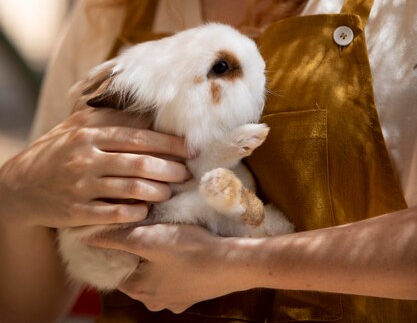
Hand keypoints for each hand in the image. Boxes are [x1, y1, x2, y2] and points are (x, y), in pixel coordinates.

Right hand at [0, 108, 191, 229]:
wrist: (22, 185)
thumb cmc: (59, 149)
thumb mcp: (78, 126)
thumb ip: (110, 118)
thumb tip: (147, 114)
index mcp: (89, 134)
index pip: (137, 137)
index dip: (168, 144)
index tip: (189, 149)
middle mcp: (86, 158)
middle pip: (139, 164)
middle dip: (169, 169)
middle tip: (186, 174)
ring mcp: (81, 187)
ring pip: (130, 189)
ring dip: (157, 191)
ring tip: (169, 192)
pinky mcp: (77, 212)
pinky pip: (114, 214)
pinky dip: (134, 212)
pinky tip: (145, 210)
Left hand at [87, 223, 251, 311]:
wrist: (232, 263)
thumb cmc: (189, 251)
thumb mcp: (148, 238)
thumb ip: (115, 237)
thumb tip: (83, 235)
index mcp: (139, 290)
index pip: (114, 267)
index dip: (114, 246)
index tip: (119, 226)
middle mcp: (154, 301)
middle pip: (135, 270)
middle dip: (137, 250)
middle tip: (142, 224)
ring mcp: (176, 299)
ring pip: (156, 272)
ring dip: (157, 255)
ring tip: (163, 230)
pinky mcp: (194, 292)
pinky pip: (176, 274)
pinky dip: (176, 260)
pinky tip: (183, 244)